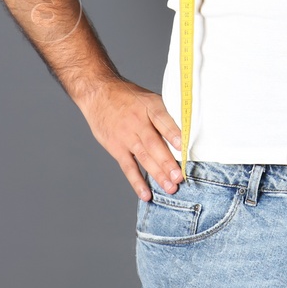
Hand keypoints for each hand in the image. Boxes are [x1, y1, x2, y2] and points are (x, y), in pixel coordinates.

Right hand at [78, 77, 185, 200]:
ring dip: (157, 174)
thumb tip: (188, 129)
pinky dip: (136, 181)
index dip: (173, 133)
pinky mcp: (116, 148)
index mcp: (149, 106)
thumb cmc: (128, 96)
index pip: (162, 119)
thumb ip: (165, 113)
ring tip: (170, 188)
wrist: (98, 93)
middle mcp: (137, 122)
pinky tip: (146, 193)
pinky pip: (128, 167)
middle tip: (179, 177)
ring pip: (143, 157)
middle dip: (167, 162)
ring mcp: (126, 136)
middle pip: (153, 144)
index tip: (184, 146)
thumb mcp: (148, 97)